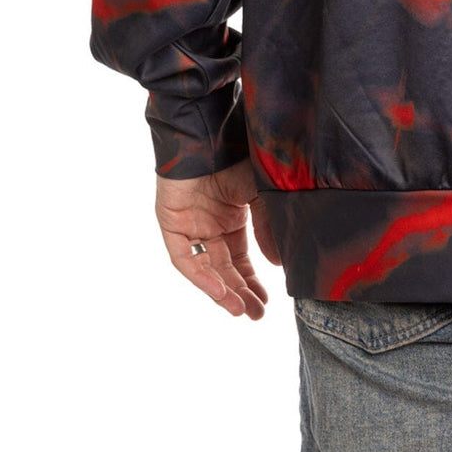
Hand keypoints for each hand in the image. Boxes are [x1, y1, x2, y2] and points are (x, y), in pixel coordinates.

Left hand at [155, 158, 282, 318]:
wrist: (209, 137)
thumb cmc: (237, 158)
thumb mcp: (262, 195)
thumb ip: (268, 228)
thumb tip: (279, 264)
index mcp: (230, 218)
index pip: (240, 259)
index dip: (252, 280)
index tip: (266, 301)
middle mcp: (210, 226)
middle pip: (224, 269)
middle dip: (240, 292)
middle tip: (256, 314)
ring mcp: (190, 227)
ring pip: (206, 269)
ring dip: (222, 291)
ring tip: (241, 311)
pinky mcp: (172, 226)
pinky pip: (186, 259)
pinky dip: (202, 277)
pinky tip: (220, 292)